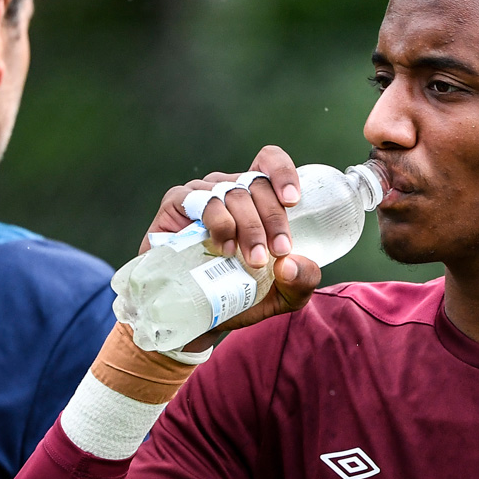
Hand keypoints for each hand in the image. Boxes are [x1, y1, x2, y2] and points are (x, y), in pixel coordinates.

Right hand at [142, 146, 322, 349]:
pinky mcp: (176, 205)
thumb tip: (289, 264)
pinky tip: (225, 247)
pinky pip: (200, 200)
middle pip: (256, 183)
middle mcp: (229, 188)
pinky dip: (219, 221)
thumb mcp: (287, 294)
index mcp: (257, 197)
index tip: (292, 200)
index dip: (282, 172)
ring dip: (248, 225)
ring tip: (253, 259)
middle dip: (273, 218)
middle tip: (278, 251)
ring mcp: (202, 194)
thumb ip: (302, 280)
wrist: (202, 316)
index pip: (268, 162)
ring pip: (232, 193)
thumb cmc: (247, 297)